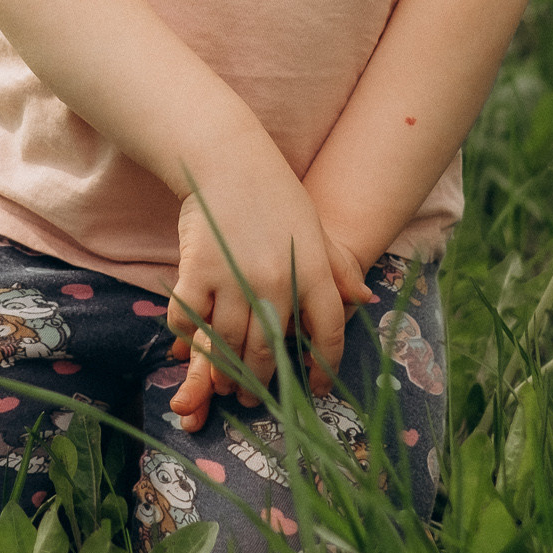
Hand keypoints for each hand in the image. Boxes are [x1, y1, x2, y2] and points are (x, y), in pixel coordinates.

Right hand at [162, 183, 375, 432]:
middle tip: (253, 395)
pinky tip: (193, 338)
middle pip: (270, 350)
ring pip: (229, 343)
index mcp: (312, 270)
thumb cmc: (274, 193)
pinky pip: (189, 319)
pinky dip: (188, 335)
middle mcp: (276, 280)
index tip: (316, 387)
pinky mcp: (196, 270)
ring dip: (225, 369)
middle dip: (261, 381)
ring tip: (224, 381)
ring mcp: (234, 276)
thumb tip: (364, 301)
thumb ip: (338, 268)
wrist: (227, 158)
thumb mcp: (314, 228)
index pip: (328, 331)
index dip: (323, 366)